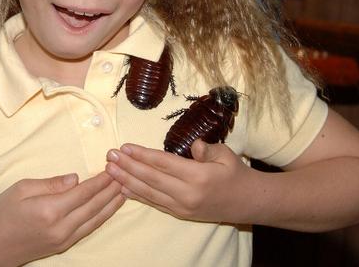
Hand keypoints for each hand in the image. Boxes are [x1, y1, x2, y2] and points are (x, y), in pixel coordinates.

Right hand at [0, 172, 124, 265]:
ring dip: (111, 204)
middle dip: (111, 190)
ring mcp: (64, 239)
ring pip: (95, 220)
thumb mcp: (20, 189)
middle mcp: (61, 228)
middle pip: (94, 206)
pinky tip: (109, 208)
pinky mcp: (64, 246)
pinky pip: (89, 229)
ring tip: (124, 190)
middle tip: (124, 174)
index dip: (100, 180)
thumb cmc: (2, 214)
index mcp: (49, 210)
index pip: (83, 193)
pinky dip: (102, 217)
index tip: (111, 167)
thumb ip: (50, 183)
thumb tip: (75, 178)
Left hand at [105, 140, 255, 223]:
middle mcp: (187, 194)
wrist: (249, 202)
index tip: (125, 147)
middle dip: (128, 167)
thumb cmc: (236, 173)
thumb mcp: (225, 154)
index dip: (142, 155)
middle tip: (109, 156)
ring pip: (149, 193)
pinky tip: (123, 188)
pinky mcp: (180, 214)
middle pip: (151, 179)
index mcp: (199, 176)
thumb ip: (206, 149)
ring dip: (127, 181)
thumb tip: (193, 145)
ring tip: (110, 170)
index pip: (164, 164)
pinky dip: (137, 195)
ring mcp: (182, 207)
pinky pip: (155, 203)